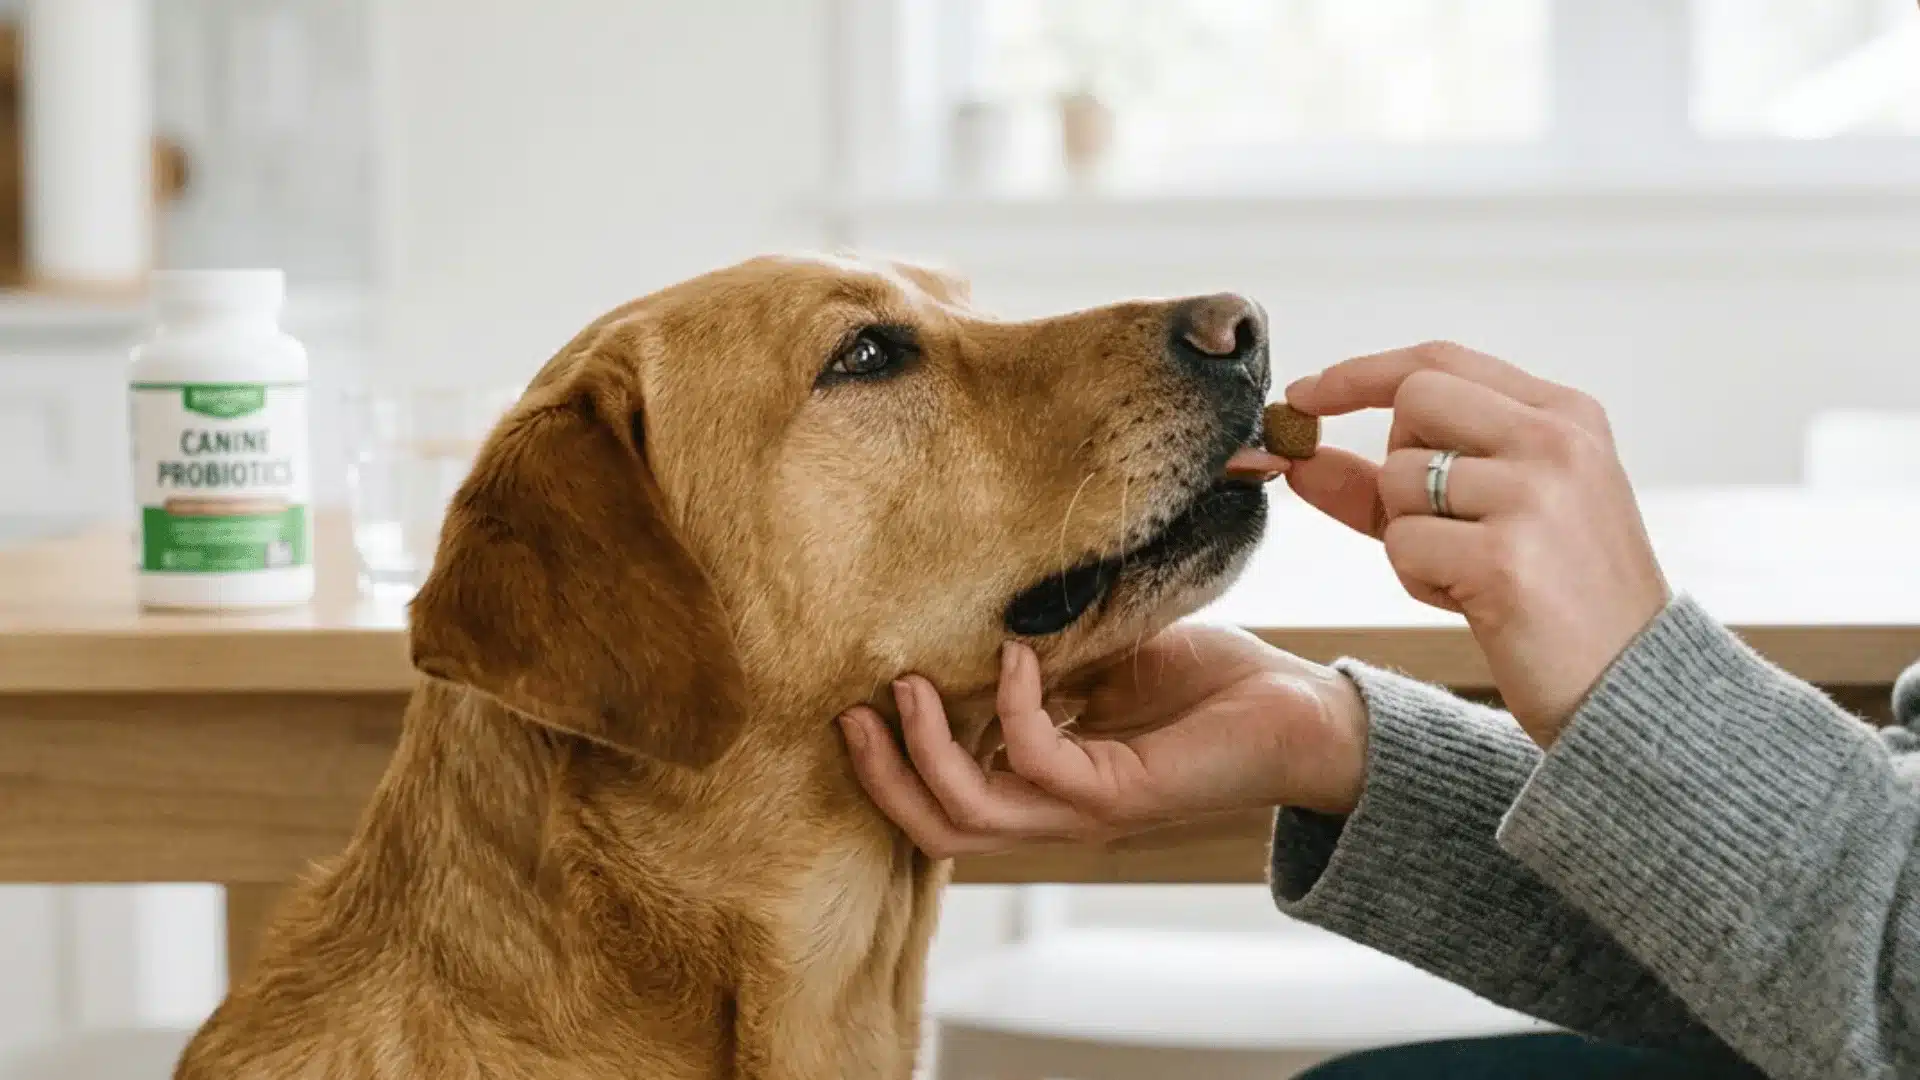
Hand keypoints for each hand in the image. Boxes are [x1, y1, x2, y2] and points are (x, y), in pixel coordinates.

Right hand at [837, 626, 1367, 858]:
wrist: (1306, 714)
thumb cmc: (1214, 685)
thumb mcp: (1108, 655)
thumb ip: (1046, 651)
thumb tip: (978, 609)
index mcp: (1045, 779)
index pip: (943, 797)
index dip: (888, 762)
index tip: (855, 694)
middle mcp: (1054, 807)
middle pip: (934, 828)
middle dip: (882, 775)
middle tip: (847, 710)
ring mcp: (1084, 808)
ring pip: (969, 815)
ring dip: (926, 752)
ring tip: (908, 686)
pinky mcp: (1120, 795)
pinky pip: (1038, 762)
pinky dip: (1013, 707)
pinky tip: (1015, 655)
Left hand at [1285, 341, 1668, 744]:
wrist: (1630, 685)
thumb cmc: (1556, 597)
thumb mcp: (1489, 515)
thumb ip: (1388, 482)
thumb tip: (1297, 457)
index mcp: (1566, 415)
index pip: (1439, 361)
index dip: (1362, 373)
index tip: (1306, 393)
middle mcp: (1557, 440)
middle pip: (1414, 401)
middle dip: (1398, 462)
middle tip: (1441, 521)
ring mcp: (1535, 495)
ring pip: (1400, 478)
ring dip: (1411, 535)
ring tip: (1473, 572)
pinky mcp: (1505, 558)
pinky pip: (1402, 544)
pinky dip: (1419, 578)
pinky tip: (1477, 602)